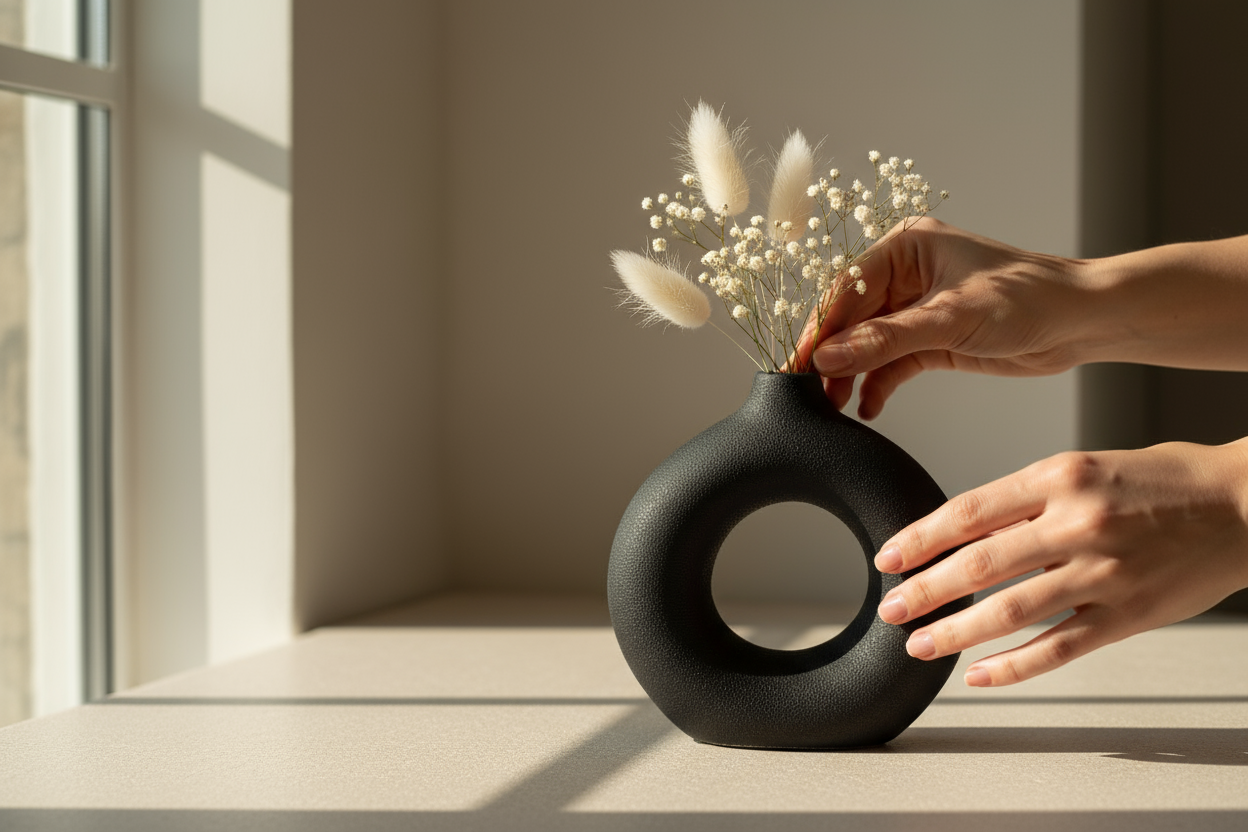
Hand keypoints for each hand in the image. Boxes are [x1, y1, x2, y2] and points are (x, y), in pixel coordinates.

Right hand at [798, 217, 1094, 418]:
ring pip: (868, 345)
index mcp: (905, 247)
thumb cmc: (1029, 298)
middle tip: (810, 392)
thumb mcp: (949, 319)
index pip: (845, 289)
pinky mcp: (932, 339)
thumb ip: (884, 340)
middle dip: (832, 357)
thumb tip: (828, 358)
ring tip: (835, 407)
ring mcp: (918, 309)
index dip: (819, 329)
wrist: (1082, 322)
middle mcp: (906, 274)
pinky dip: (877, 385)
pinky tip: (867, 407)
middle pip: (851, 319)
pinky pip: (891, 364)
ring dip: (852, 375)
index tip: (797, 363)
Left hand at [875, 440, 1247, 685]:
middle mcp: (1079, 523)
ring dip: (955, 632)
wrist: (1246, 502)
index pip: (969, 512)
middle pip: (980, 565)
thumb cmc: (1163, 480)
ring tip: (918, 644)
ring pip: (1012, 612)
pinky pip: (1059, 649)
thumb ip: (1027, 503)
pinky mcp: (1128, 614)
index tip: (887, 557)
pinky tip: (979, 676)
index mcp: (1060, 476)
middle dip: (925, 591)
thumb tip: (965, 535)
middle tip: (890, 608)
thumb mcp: (1086, 468)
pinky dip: (1013, 668)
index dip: (920, 538)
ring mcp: (1104, 573)